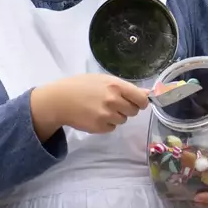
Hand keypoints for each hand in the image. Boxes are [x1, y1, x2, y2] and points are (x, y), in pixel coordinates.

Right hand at [31, 74, 149, 138]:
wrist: (59, 100)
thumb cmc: (80, 85)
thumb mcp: (102, 80)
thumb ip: (124, 87)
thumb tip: (148, 93)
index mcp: (115, 86)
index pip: (141, 98)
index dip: (141, 102)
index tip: (137, 102)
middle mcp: (113, 100)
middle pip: (133, 111)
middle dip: (127, 108)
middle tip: (113, 104)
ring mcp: (107, 115)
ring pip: (123, 120)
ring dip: (116, 116)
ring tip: (100, 109)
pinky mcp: (100, 127)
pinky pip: (112, 128)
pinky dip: (106, 124)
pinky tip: (95, 116)